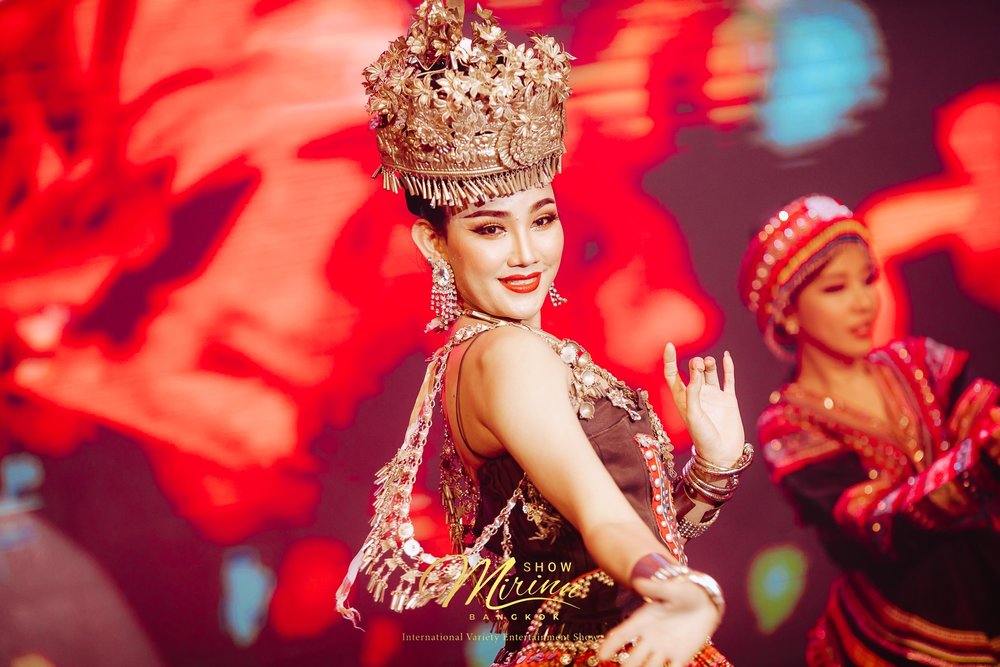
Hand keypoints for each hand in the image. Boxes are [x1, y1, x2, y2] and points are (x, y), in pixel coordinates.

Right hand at [598, 575, 719, 666]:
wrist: (706, 602)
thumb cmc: (685, 591)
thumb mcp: (672, 588)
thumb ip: (656, 589)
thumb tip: (638, 582)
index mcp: (643, 620)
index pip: (623, 634)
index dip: (610, 645)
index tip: (601, 656)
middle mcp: (649, 638)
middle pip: (633, 657)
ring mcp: (664, 649)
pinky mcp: (680, 657)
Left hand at [664, 343, 744, 465]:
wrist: (722, 454)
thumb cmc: (703, 438)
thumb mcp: (693, 414)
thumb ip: (693, 392)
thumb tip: (695, 369)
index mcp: (682, 399)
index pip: (672, 375)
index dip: (670, 360)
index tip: (670, 345)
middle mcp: (697, 395)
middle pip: (693, 371)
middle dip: (695, 364)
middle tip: (698, 365)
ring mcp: (713, 396)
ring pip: (710, 373)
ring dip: (709, 364)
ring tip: (708, 363)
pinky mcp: (728, 399)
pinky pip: (728, 379)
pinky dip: (727, 367)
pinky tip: (726, 356)